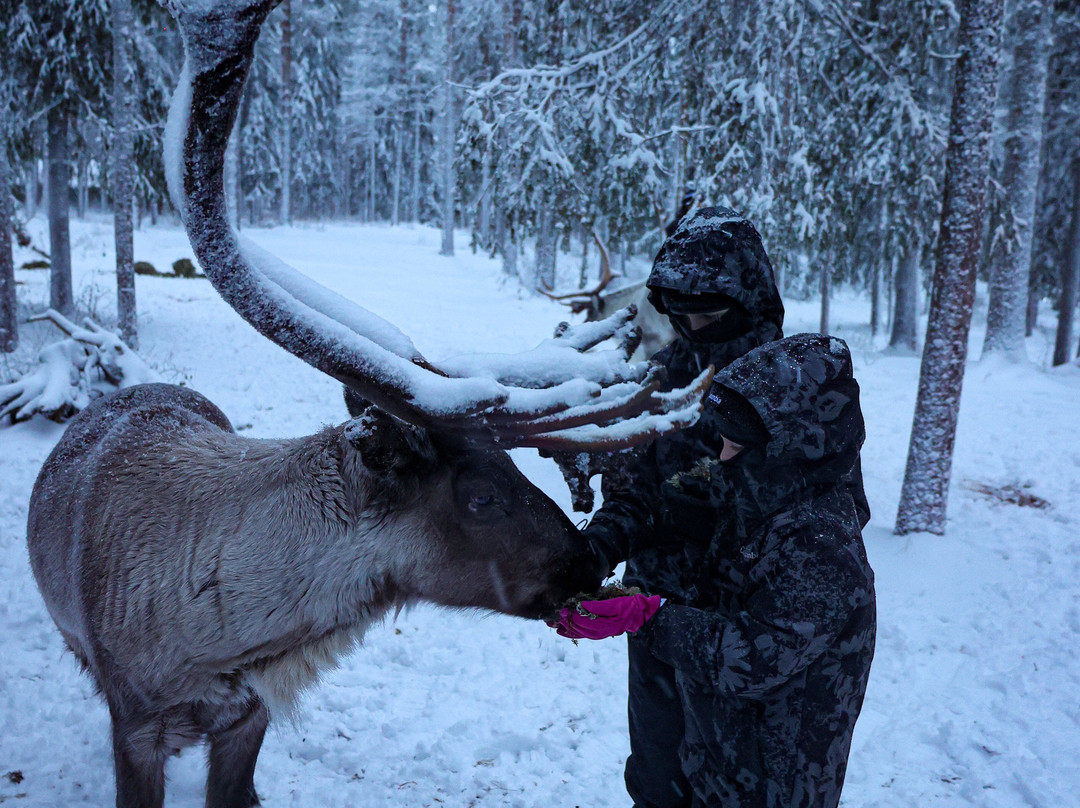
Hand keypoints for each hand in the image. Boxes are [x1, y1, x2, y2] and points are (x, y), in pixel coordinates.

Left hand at [548, 594, 662, 639]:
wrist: (642, 616)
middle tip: (550, 617)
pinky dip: (572, 632)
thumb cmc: (630, 605)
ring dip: (565, 628)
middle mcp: (601, 630)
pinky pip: (583, 635)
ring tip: (551, 624)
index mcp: (604, 622)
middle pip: (578, 627)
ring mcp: (600, 633)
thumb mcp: (616, 602)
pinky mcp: (599, 633)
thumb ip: (598, 605)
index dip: (571, 614)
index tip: (561, 609)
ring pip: (579, 632)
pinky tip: (563, 630)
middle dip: (564, 622)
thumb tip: (582, 606)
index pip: (583, 619)